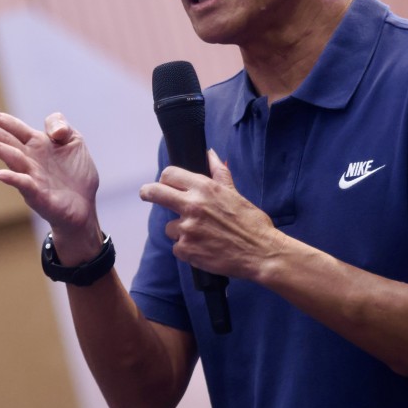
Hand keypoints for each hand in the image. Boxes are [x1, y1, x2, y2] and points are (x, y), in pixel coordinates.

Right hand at [0, 109, 99, 238]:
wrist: (84, 206)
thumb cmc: (75, 174)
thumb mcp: (74, 141)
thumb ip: (61, 126)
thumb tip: (53, 131)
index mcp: (37, 144)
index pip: (14, 128)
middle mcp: (30, 159)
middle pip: (8, 141)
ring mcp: (32, 177)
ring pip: (12, 159)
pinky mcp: (38, 196)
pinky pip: (24, 185)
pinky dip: (12, 179)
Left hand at [139, 149, 281, 279]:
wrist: (261, 252)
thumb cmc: (252, 223)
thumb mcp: (234, 193)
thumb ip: (219, 172)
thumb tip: (210, 154)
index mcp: (204, 188)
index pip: (169, 174)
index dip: (165, 179)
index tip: (163, 184)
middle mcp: (192, 205)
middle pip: (154, 193)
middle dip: (147, 193)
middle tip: (146, 194)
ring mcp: (187, 228)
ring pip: (170, 227)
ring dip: (181, 231)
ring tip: (203, 235)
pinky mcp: (187, 250)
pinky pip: (177, 248)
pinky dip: (187, 250)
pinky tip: (204, 249)